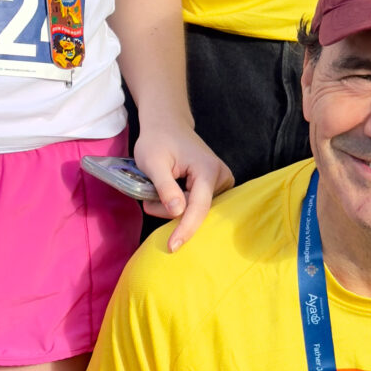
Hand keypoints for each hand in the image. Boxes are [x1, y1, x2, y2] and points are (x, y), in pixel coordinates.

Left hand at [130, 115, 232, 252]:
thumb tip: (177, 212)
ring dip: (173, 207)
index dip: (186, 229)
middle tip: (148, 197)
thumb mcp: (153, 162)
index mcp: (208, 170)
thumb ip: (165, 187)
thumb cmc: (157, 140)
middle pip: (197, 210)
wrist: (167, 124)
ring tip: (156, 189)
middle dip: (171, 211)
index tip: (172, 246)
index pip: (199, 207)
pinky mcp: (217, 186)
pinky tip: (169, 191)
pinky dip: (180, 203)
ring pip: (196, 209)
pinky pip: (197, 205)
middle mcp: (222, 176)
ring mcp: (222, 182)